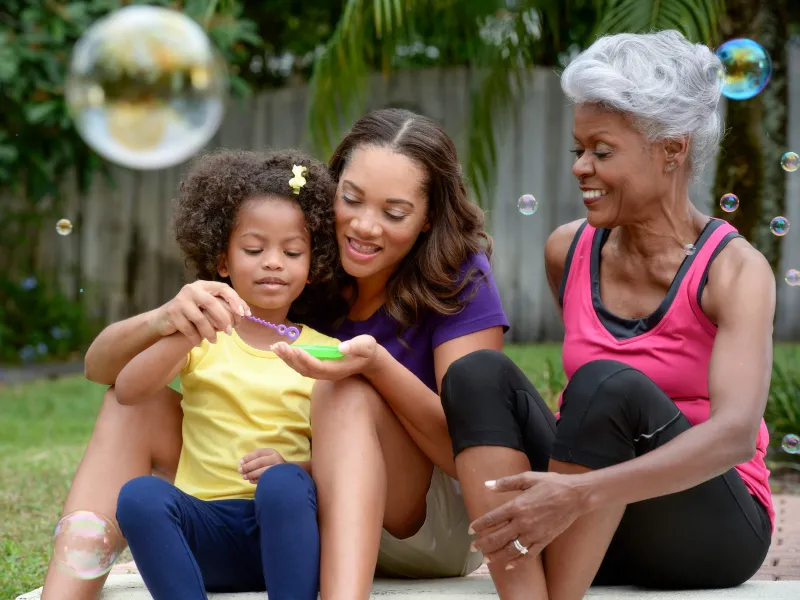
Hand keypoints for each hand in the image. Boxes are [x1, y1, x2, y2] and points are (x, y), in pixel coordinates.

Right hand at [150, 281, 250, 345]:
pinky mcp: (172, 313)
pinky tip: (199, 343)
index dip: (236, 301)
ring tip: (214, 340)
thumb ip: (222, 306)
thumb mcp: (206, 305)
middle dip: (224, 319)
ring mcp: (180, 301)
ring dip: (210, 333)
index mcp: (204, 285)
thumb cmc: (192, 314)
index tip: (244, 314)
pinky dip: (196, 338)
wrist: (163, 319)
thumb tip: (246, 313)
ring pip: (200, 319)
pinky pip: (188, 329)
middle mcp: (192, 289)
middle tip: (230, 332)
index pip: (224, 288)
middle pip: (212, 303)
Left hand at [238, 448, 284, 483]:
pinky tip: (251, 481)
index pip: (259, 453)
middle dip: (248, 466)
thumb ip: (254, 459)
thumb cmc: (271, 464)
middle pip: (260, 462)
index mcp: (272, 452)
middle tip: (240, 470)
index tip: (240, 462)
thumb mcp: (265, 457)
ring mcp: (278, 469)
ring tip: (244, 477)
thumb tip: (241, 463)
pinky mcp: (278, 478)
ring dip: (251, 474)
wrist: (286, 473)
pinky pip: (266, 479)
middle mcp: (276, 459)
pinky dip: (257, 480)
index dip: (248, 457)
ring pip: (263, 471)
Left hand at [271, 335, 378, 380]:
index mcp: (339, 369)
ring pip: (302, 370)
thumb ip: (356, 346)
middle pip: (306, 370)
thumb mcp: (366, 345)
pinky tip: (283, 351)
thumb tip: (341, 347)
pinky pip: (302, 367)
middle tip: (279, 346)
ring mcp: (323, 373)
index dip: (306, 359)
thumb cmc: (367, 350)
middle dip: (292, 359)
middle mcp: (328, 374)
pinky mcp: (319, 369)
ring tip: (276, 347)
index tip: (295, 349)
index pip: (319, 367)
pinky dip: (291, 359)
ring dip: (288, 359)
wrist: (368, 360)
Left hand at [469, 471, 589, 568]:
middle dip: (483, 544)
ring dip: (496, 555)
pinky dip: (517, 562)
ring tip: (486, 559)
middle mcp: (523, 522)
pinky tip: (508, 566)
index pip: (492, 519)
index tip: (470, 530)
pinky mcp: (544, 540)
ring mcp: (534, 533)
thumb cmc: (552, 484)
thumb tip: (486, 485)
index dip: (479, 525)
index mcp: (517, 506)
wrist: (576, 496)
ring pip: (511, 549)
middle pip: (497, 537)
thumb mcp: (528, 478)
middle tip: (473, 548)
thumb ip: (505, 483)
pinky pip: (528, 555)